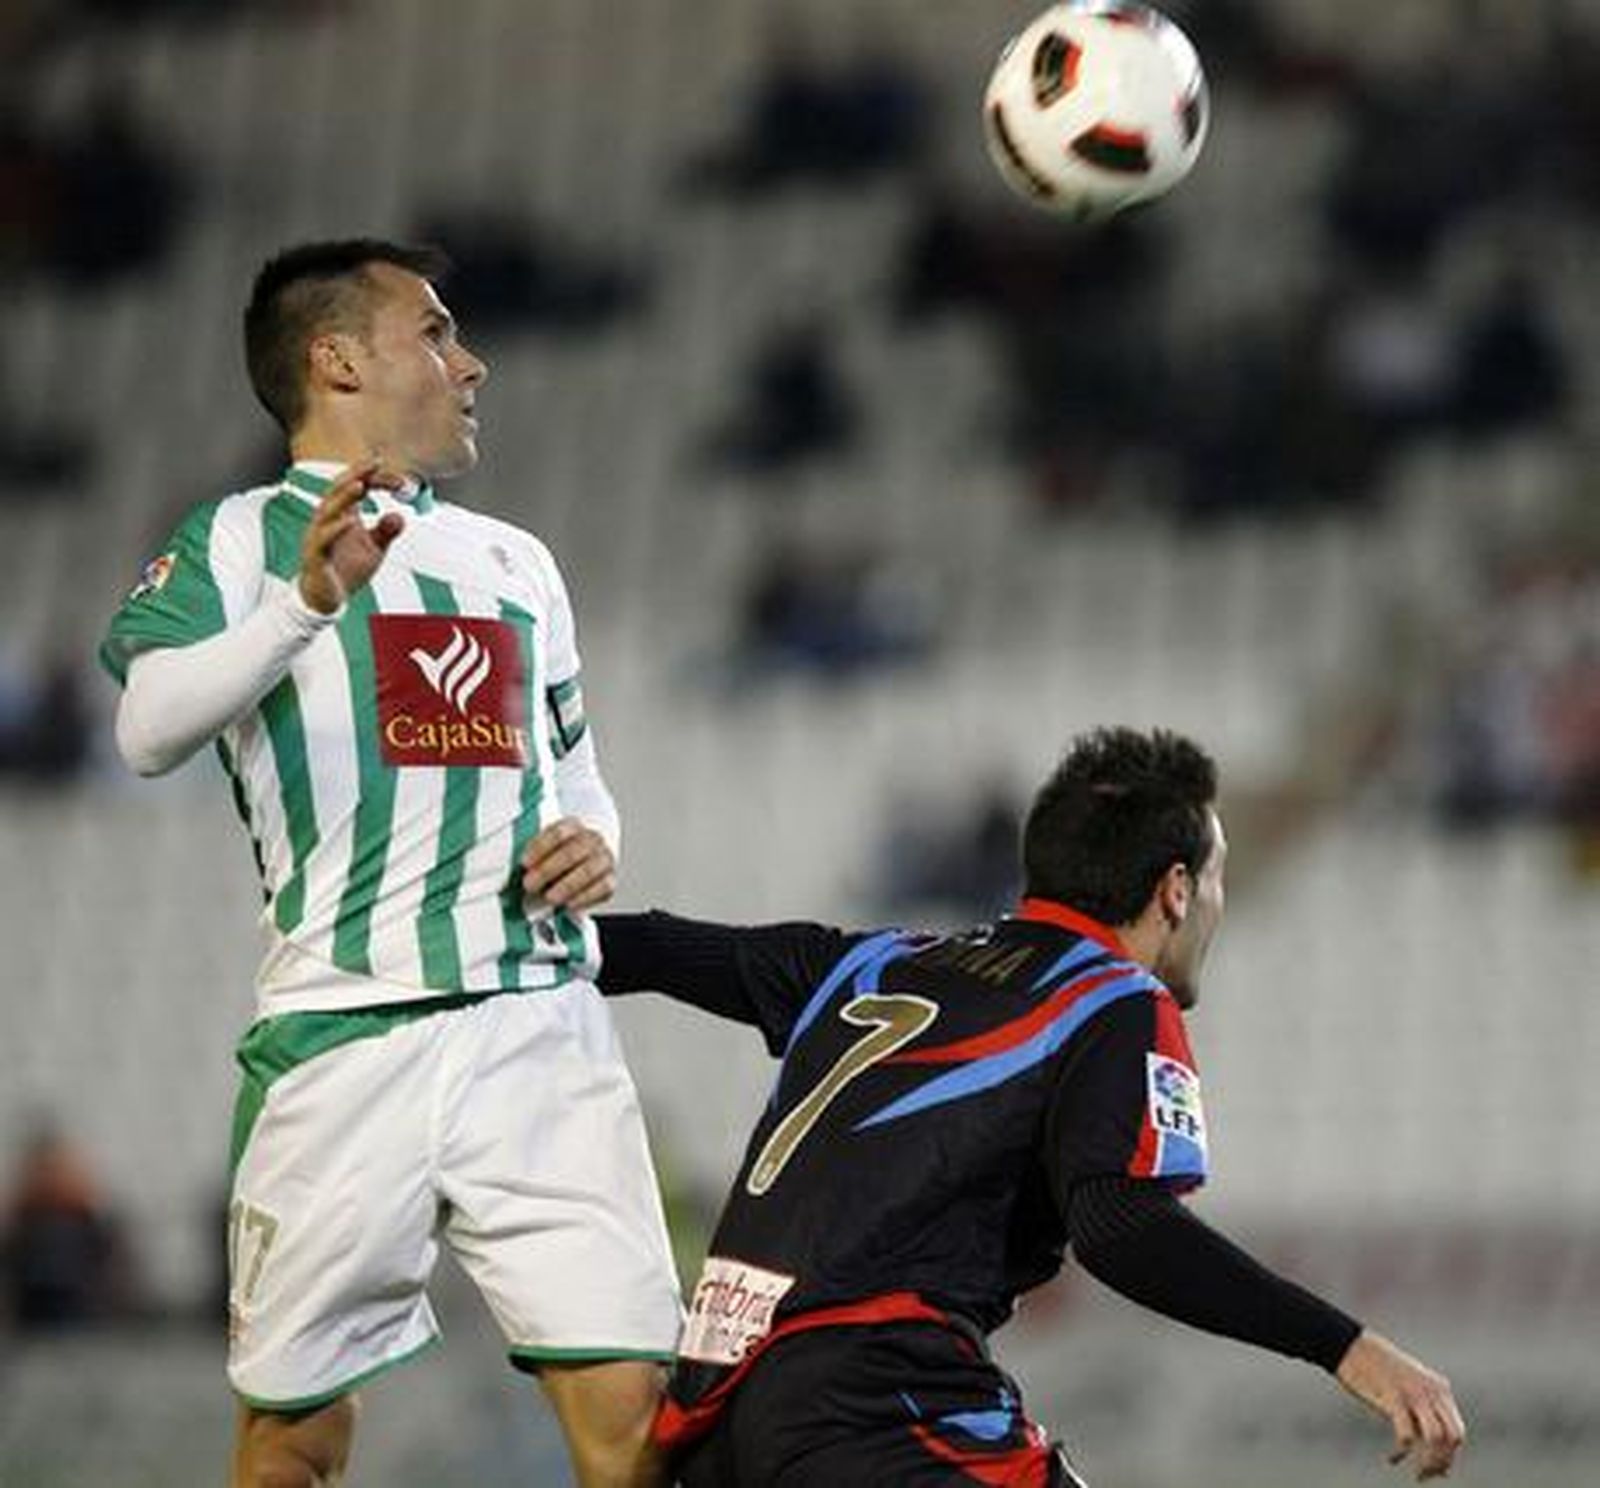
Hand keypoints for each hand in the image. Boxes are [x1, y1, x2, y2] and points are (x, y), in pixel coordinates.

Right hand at [298, 461, 405, 614]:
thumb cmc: (346, 570)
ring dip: (343, 497)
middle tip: (375, 463)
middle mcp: (327, 521)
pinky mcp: (315, 556)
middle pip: (338, 490)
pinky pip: (322, 539)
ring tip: (360, 485)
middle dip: (356, 475)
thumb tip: (400, 517)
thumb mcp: (374, 549)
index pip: (356, 487)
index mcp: (341, 515)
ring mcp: (318, 536)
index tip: (399, 479)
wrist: (326, 599)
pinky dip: (335, 529)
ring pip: (327, 510)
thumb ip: (386, 532)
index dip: (375, 479)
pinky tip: (350, 522)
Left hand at [521, 817, 616, 910]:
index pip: (558, 832)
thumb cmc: (556, 860)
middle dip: (548, 870)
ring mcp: (604, 859)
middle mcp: (592, 840)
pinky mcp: (610, 880)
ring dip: (566, 886)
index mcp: (573, 827)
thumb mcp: (543, 851)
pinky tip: (569, 903)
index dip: (540, 847)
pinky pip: (603, 888)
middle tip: (530, 884)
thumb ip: (531, 859)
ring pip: (589, 870)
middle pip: (572, 852)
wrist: (583, 865)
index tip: (525, 862)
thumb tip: (511, 874)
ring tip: (550, 897)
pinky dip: (585, 897)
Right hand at [1336, 1329, 1464, 1480]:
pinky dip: (1403, 1453)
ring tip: (1418, 1474)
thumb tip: (1427, 1444)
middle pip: (1453, 1437)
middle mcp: (1432, 1391)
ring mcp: (1414, 1393)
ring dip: (1429, 1463)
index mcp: (1439, 1388)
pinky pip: (1408, 1435)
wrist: (1349, 1344)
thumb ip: (1420, 1411)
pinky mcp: (1394, 1397)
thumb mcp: (1406, 1387)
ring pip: (1436, 1439)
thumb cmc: (1374, 1368)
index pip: (1457, 1431)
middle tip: (1426, 1475)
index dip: (1449, 1456)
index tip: (1436, 1472)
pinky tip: (1392, 1458)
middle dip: (1443, 1462)